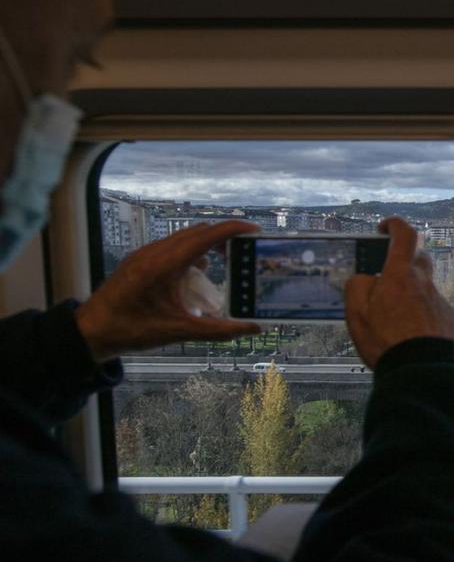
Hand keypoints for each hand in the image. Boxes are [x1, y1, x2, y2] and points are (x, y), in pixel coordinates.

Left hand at [75, 221, 262, 361]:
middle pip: (197, 232)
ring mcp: (145, 254)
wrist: (91, 331)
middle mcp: (155, 253)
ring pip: (183, 238)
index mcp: (165, 265)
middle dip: (224, 236)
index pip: (206, 236)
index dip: (233, 230)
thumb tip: (251, 328)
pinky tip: (197, 271)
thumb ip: (218, 330)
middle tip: (246, 248)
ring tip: (226, 259)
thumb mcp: (179, 331)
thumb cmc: (131, 329)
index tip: (254, 231)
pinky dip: (190, 251)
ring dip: (207, 243)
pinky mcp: (139, 260)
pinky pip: (171, 246)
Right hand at [344, 217, 453, 368]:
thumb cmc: (388, 341)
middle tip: (385, 275)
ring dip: (409, 293)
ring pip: (424, 287)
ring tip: (392, 316)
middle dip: (402, 260)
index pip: (404, 235)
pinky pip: (431, 309)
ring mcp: (439, 302)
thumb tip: (365, 278)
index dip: (394, 225)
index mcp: (401, 275)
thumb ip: (357, 287)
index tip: (384, 228)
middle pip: (418, 259)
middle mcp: (425, 284)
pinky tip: (408, 334)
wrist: (426, 372)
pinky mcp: (448, 321)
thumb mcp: (357, 313)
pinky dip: (419, 314)